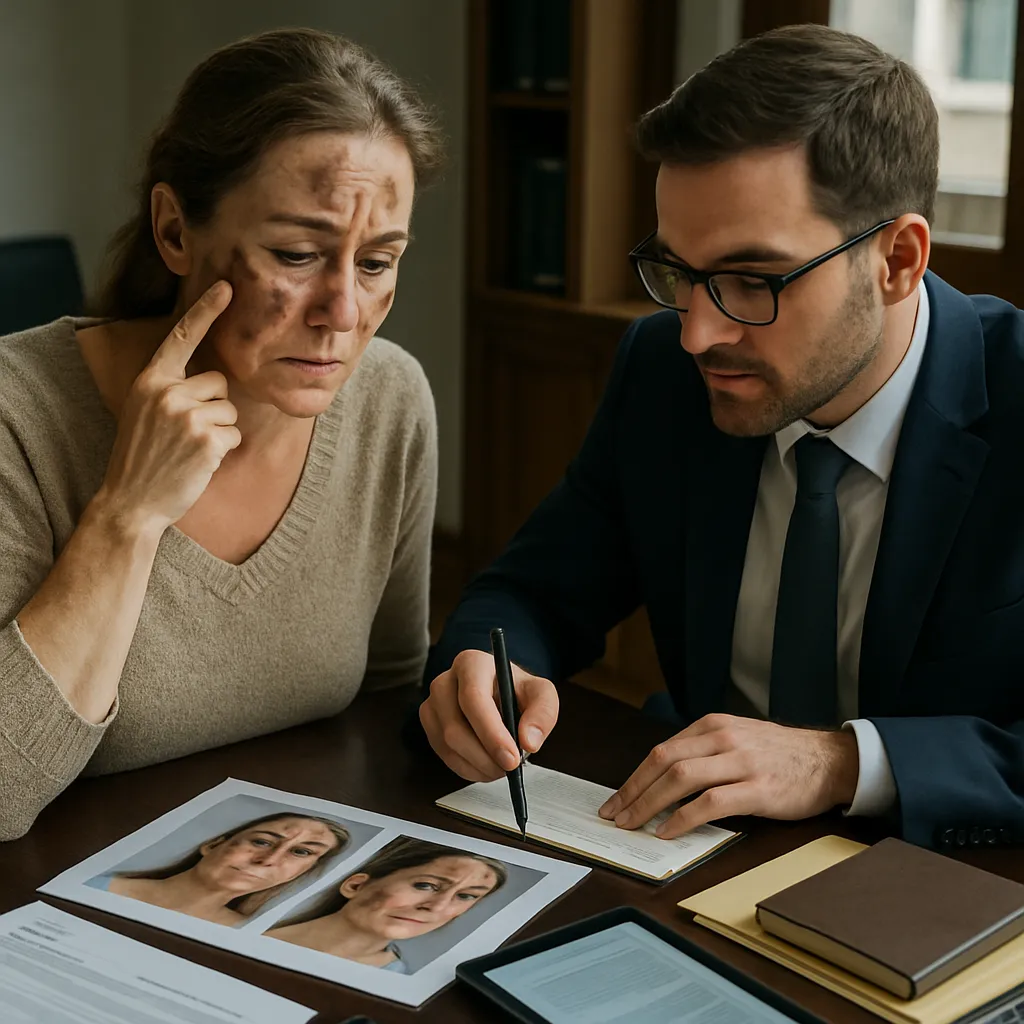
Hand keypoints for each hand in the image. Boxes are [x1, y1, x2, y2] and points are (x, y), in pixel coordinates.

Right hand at [94, 281, 240, 534]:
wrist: (131, 501)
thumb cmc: (143, 457)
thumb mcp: (144, 412)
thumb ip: (171, 389)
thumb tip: (211, 378)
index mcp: (149, 381)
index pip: (181, 337)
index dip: (205, 310)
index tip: (226, 286)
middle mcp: (167, 392)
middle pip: (219, 382)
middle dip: (213, 406)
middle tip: (186, 434)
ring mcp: (186, 416)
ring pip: (229, 409)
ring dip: (219, 430)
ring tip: (190, 449)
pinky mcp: (206, 439)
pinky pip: (234, 434)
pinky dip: (223, 450)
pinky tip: (199, 462)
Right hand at [419, 649, 558, 781]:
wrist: (499, 694)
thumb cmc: (517, 691)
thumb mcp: (541, 694)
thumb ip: (543, 713)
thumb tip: (528, 741)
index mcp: (471, 664)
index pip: (473, 699)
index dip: (491, 733)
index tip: (512, 758)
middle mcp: (445, 681)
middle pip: (455, 727)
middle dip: (485, 756)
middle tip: (510, 768)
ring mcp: (432, 704)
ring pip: (447, 745)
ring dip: (478, 765)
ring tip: (502, 767)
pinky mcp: (430, 726)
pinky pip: (444, 756)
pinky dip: (468, 769)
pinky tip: (486, 766)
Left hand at [598, 714, 858, 838]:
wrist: (830, 760)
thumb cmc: (780, 754)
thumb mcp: (737, 738)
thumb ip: (703, 752)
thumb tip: (662, 781)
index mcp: (712, 726)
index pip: (661, 751)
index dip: (634, 777)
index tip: (616, 799)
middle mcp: (722, 738)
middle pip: (663, 762)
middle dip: (633, 791)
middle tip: (614, 815)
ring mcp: (740, 762)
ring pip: (681, 778)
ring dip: (650, 804)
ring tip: (633, 824)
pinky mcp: (758, 788)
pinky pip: (711, 803)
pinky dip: (683, 818)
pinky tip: (668, 831)